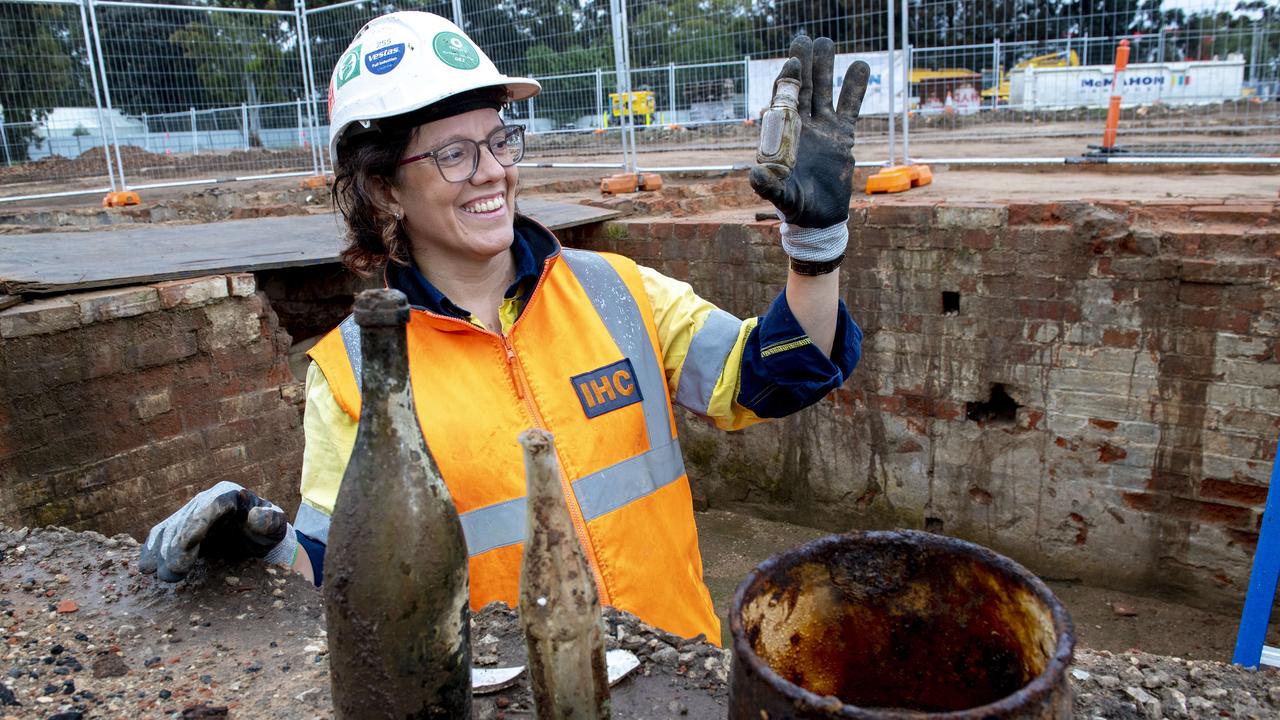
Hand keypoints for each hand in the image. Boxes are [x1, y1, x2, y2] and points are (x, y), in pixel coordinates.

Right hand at [139, 481, 292, 581]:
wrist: (256, 539)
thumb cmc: (268, 531)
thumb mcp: (276, 526)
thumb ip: (271, 521)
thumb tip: (257, 516)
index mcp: (229, 494)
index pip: (210, 506)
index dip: (196, 524)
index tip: (186, 544)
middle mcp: (205, 500)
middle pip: (185, 520)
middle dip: (176, 546)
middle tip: (174, 571)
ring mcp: (189, 513)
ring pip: (169, 529)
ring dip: (162, 552)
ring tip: (162, 575)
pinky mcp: (179, 528)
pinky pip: (160, 535)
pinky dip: (152, 550)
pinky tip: (146, 567)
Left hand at [750, 34, 869, 229]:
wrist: (819, 218)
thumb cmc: (796, 207)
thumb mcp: (782, 197)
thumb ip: (769, 186)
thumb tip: (754, 173)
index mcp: (784, 135)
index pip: (782, 101)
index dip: (787, 82)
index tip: (793, 65)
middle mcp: (802, 126)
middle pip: (803, 88)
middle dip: (804, 64)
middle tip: (806, 39)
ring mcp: (823, 128)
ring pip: (825, 91)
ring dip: (826, 67)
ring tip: (827, 41)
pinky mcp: (843, 135)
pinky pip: (851, 106)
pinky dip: (856, 87)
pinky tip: (860, 66)